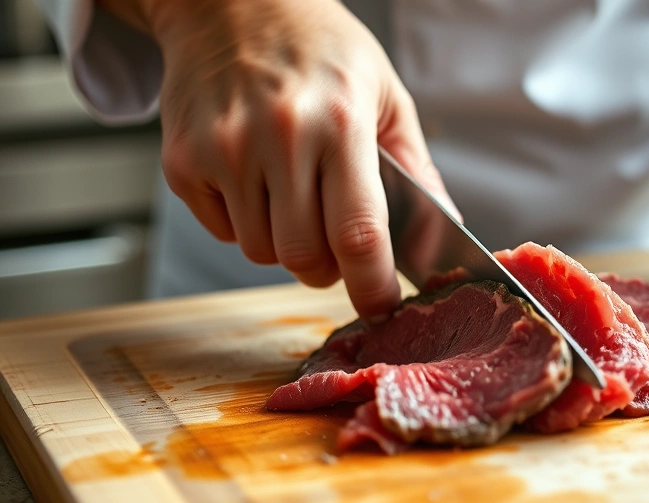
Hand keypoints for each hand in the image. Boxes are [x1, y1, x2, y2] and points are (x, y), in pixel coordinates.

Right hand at [103, 0, 453, 321]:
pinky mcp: (183, 162)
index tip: (382, 304)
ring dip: (287, 244)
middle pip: (306, 259)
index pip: (358, 235)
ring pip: (262, 253)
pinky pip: (223, 232)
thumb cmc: (320, 48)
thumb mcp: (385, 93)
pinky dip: (246, 224)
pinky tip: (257, 180)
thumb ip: (416, 167)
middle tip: (338, 245)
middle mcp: (279, 138)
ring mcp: (223, 151)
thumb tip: (445, 226)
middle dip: (330, 269)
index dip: (373, 286)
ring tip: (296, 196)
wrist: (230, 2)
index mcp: (340, 122)